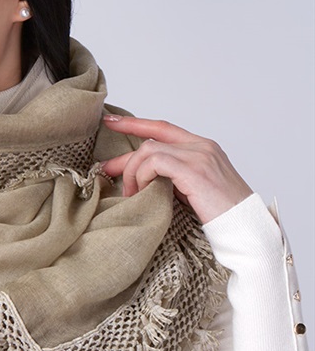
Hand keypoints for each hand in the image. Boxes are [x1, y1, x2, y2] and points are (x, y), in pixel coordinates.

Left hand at [99, 115, 253, 224]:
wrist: (245, 228)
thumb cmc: (222, 216)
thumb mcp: (194, 190)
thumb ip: (174, 177)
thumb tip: (144, 178)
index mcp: (203, 147)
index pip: (163, 128)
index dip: (136, 124)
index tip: (111, 121)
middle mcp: (202, 146)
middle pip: (151, 139)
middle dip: (124, 157)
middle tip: (105, 171)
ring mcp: (199, 156)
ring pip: (149, 150)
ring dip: (133, 173)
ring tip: (132, 195)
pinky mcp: (194, 170)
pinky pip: (155, 163)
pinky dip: (142, 177)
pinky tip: (142, 193)